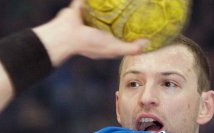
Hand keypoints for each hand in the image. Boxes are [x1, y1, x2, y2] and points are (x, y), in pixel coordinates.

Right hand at [33, 0, 147, 65]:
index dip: (128, 32)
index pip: (118, 36)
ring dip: (106, 4)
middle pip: (110, 20)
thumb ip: (129, 48)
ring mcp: (86, 18)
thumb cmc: (89, 43)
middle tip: (133, 6)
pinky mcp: (79, 6)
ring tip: (118, 0)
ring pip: (99, 8)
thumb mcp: (112, 48)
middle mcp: (95, 29)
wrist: (66, 34)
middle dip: (118, 15)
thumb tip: (147, 43)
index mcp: (102, 40)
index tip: (140, 24)